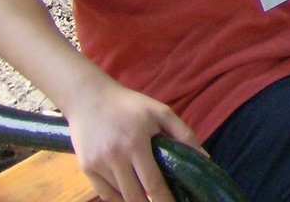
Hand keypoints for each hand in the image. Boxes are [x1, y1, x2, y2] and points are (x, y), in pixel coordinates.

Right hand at [63, 77, 200, 201]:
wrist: (89, 97)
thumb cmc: (129, 105)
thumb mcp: (160, 112)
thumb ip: (183, 134)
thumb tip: (203, 158)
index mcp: (136, 143)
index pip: (153, 183)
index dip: (165, 200)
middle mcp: (115, 157)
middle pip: (135, 196)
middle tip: (162, 201)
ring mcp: (98, 164)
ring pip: (120, 195)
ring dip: (135, 198)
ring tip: (147, 194)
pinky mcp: (86, 168)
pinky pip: (104, 194)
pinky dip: (118, 197)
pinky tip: (129, 193)